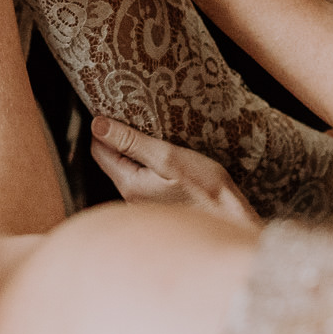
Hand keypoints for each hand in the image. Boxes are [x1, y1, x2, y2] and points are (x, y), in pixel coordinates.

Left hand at [89, 118, 258, 226]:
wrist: (233, 221)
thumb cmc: (207, 192)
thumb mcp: (168, 157)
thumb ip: (131, 142)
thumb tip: (99, 126)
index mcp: (129, 185)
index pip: (99, 150)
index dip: (106, 129)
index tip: (120, 112)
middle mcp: (131, 198)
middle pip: (113, 160)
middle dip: (122, 139)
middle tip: (143, 121)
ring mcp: (144, 203)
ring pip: (129, 168)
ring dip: (138, 152)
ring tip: (159, 138)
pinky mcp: (158, 204)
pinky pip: (144, 178)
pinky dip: (150, 164)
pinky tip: (169, 159)